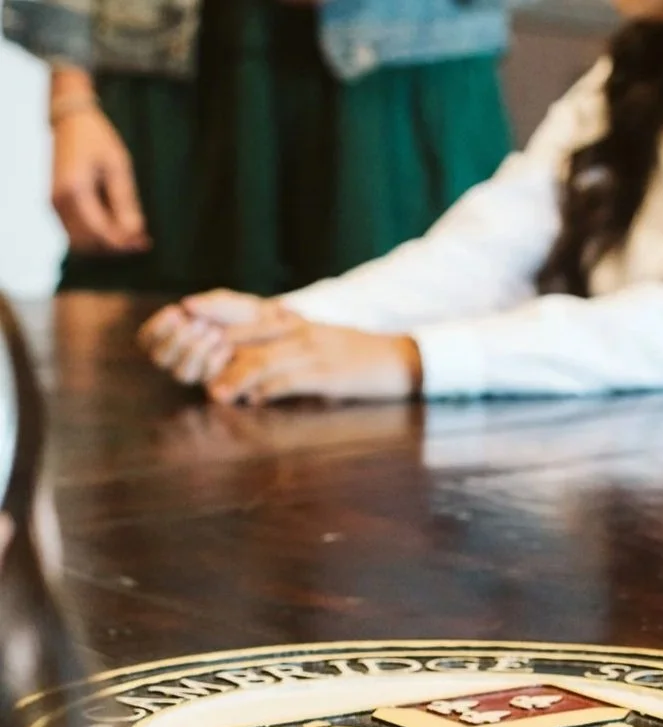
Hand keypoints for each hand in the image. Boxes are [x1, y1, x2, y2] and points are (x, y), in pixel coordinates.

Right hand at [52, 106, 149, 252]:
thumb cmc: (96, 138)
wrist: (71, 121)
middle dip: (116, 246)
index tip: (144, 243)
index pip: (100, 232)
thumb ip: (125, 201)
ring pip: (82, 243)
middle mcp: (60, 201)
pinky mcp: (57, 205)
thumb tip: (135, 232)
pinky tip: (117, 228)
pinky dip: (97, 236)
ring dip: (106, 244)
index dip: (123, 243)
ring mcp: (55, 204)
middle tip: (141, 241)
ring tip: (132, 236)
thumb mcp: (118, 166)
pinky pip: (77, 232)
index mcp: (74, 190)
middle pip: (90, 243)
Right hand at [138, 291, 298, 384]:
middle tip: (199, 324)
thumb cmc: (256, 318)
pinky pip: (205, 383)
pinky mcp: (221, 390)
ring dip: (193, 351)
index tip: (175, 312)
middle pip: (159, 359)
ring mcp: (203, 376)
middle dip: (176, 340)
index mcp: (180, 337)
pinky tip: (225, 347)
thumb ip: (214, 304)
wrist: (285, 337)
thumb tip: (187, 305)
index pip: (149, 341)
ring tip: (215, 333)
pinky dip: (211, 362)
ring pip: (181, 373)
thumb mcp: (236, 305)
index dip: (155, 329)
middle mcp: (187, 359)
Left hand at [206, 322, 422, 403]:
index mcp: (297, 322)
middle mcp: (301, 332)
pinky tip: (254, 401)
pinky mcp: (328, 375)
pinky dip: (269, 392)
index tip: (189, 325)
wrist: (401, 359)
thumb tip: (255, 378)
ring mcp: (314, 352)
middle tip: (193, 370)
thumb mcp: (321, 343)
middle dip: (218, 354)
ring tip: (217, 395)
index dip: (217, 320)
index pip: (247, 316)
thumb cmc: (358, 357)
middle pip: (249, 337)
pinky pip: (291, 381)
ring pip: (265, 360)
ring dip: (237, 378)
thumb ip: (288, 351)